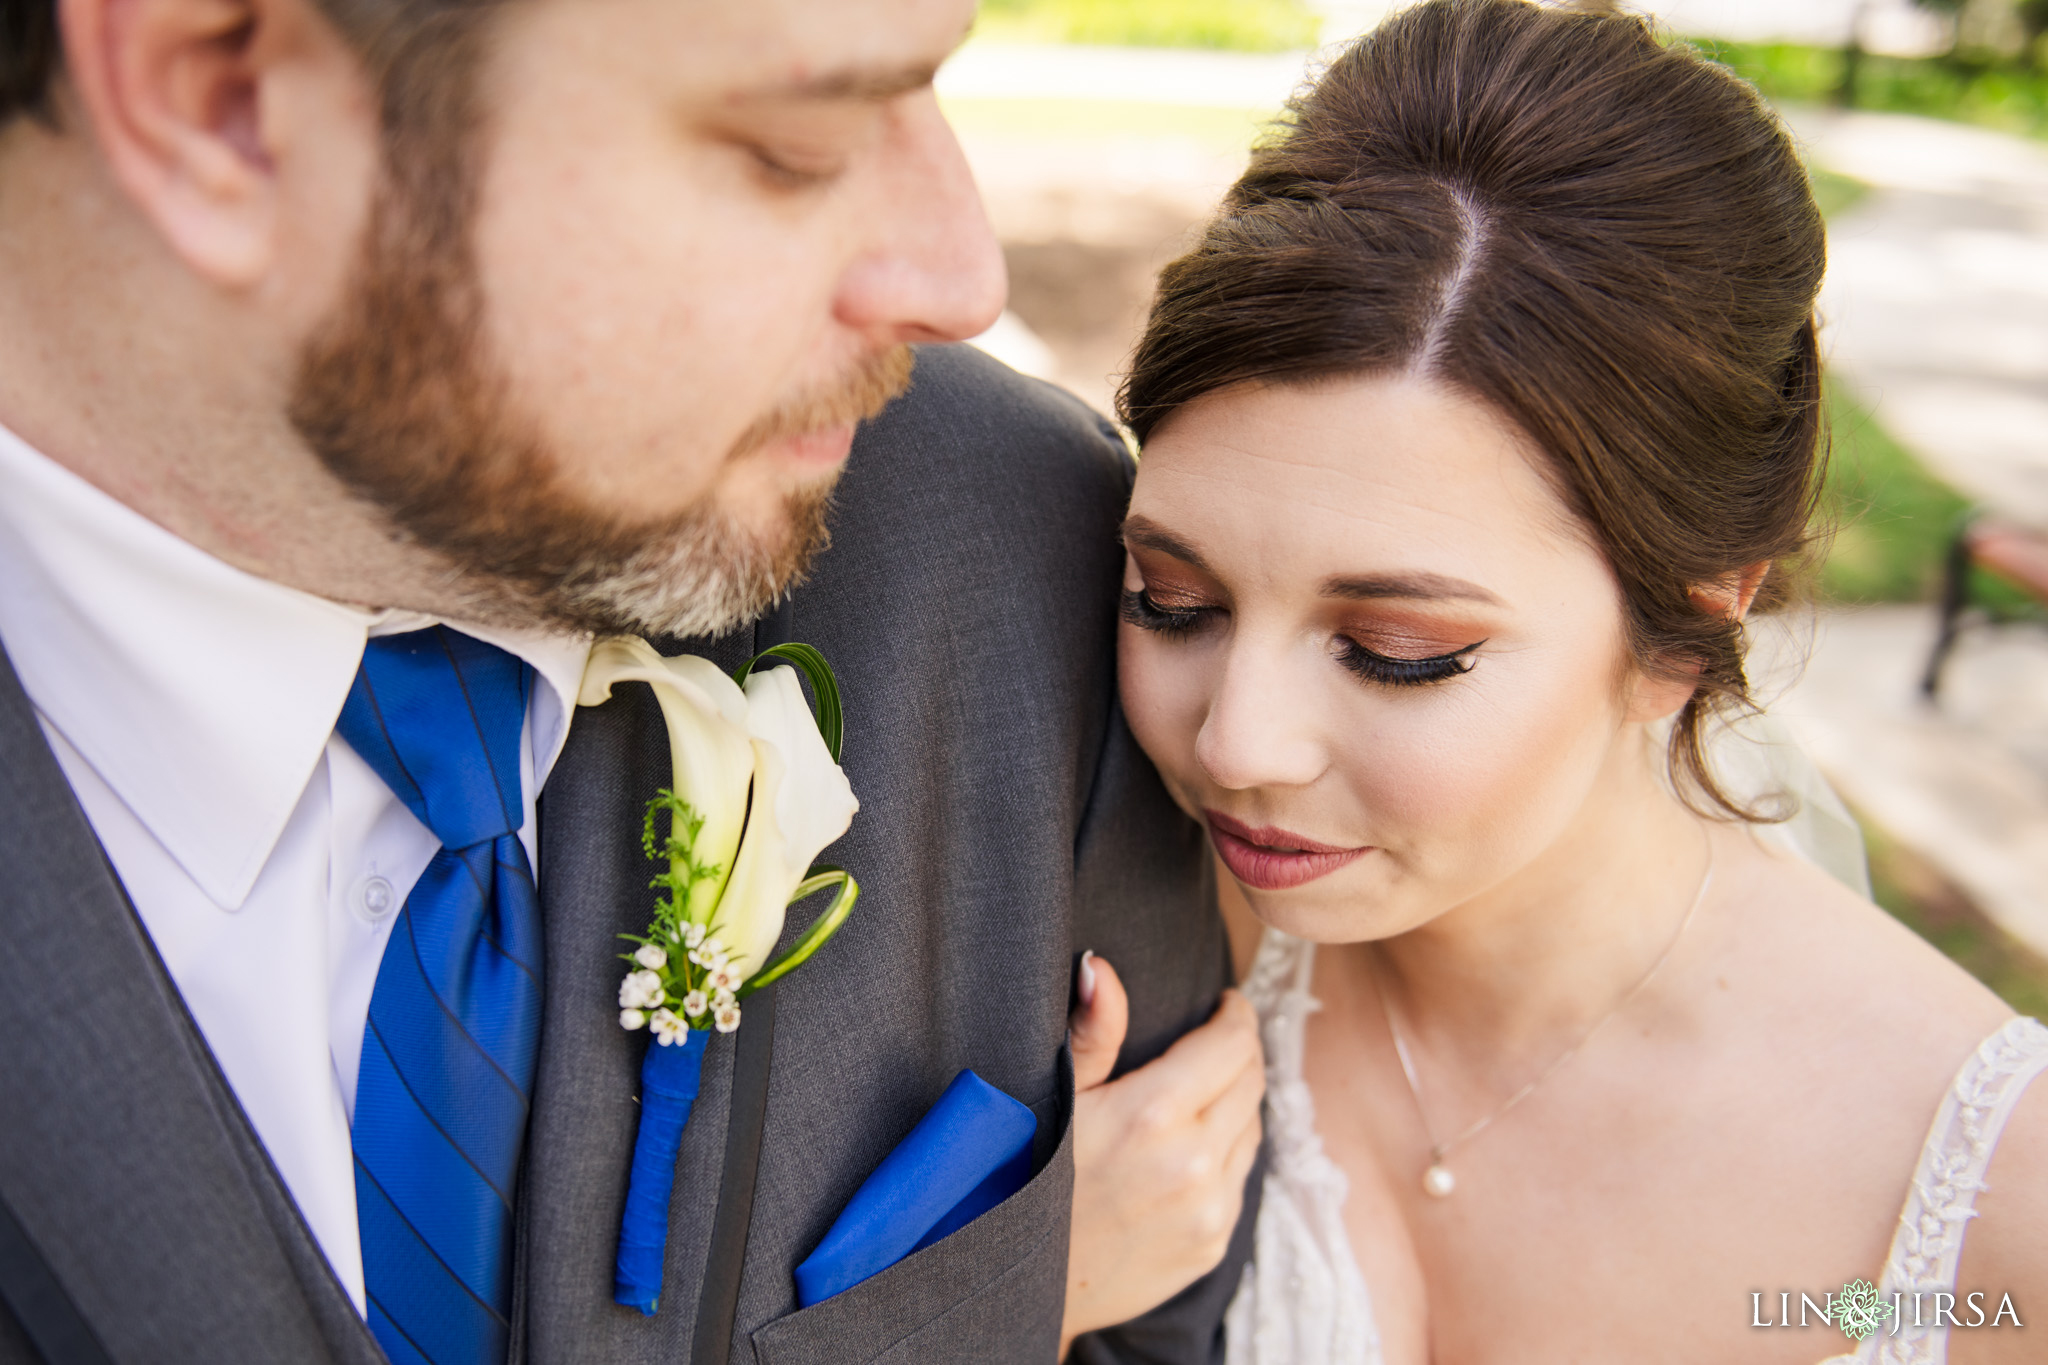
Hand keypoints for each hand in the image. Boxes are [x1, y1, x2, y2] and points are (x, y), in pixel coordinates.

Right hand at [1059, 953, 1264, 1356]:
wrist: (1027, 1284)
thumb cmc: (1027, 1181)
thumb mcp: (1055, 1097)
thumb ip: (1092, 1031)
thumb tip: (1100, 967)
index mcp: (1153, 1116)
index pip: (1232, 1044)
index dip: (1235, 1015)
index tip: (1228, 1003)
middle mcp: (1192, 1164)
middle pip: (1252, 1081)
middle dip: (1241, 1050)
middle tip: (1220, 1037)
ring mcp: (1208, 1209)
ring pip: (1254, 1128)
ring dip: (1239, 1100)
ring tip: (1208, 1088)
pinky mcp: (1213, 1242)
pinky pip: (1241, 1177)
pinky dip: (1230, 1150)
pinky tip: (1196, 1145)